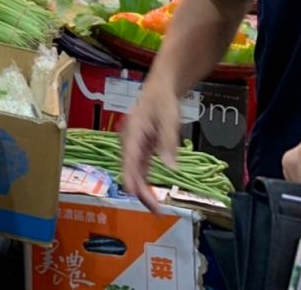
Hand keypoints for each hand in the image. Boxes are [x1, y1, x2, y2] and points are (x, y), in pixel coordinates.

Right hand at [122, 79, 181, 211]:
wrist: (159, 90)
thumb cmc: (163, 101)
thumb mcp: (170, 119)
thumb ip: (169, 142)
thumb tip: (170, 167)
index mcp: (133, 132)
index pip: (129, 158)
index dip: (130, 176)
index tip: (133, 193)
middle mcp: (130, 142)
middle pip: (130, 169)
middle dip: (140, 190)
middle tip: (155, 210)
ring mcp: (134, 146)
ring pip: (134, 172)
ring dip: (143, 189)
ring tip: (155, 208)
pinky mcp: (141, 149)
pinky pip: (140, 169)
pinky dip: (145, 182)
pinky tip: (152, 195)